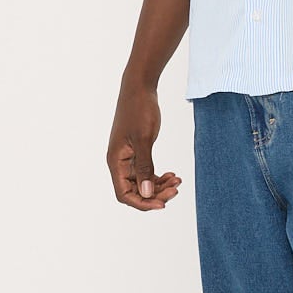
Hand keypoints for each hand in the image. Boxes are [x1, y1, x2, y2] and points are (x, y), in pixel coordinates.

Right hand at [107, 78, 182, 211]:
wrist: (140, 88)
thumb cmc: (139, 110)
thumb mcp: (144, 139)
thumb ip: (144, 167)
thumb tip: (147, 193)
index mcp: (115, 161)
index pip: (124, 194)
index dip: (142, 203)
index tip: (163, 204)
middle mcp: (119, 162)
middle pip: (135, 190)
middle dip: (155, 194)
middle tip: (176, 190)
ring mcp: (127, 157)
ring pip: (142, 182)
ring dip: (160, 185)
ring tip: (177, 181)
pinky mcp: (136, 152)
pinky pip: (146, 172)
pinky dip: (159, 176)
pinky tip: (173, 175)